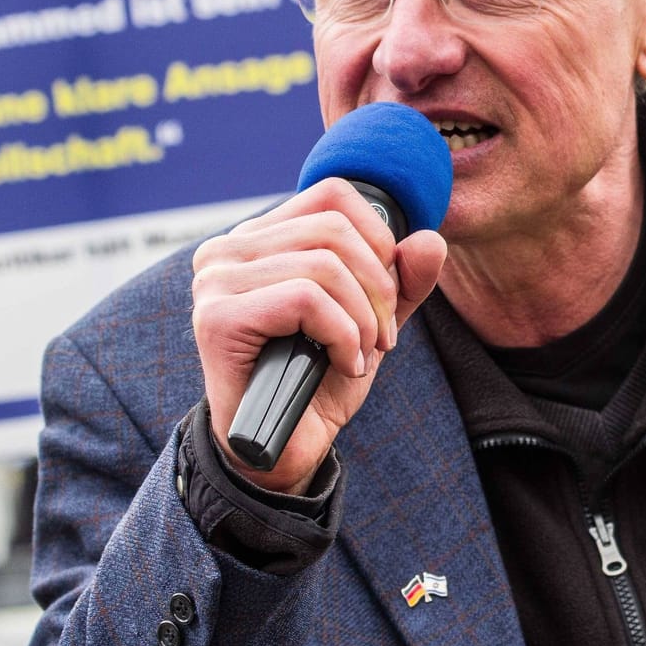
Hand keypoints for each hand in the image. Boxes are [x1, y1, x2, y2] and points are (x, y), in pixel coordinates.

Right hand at [192, 177, 446, 493]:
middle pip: (334, 228)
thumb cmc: (316, 382)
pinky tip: (342, 365)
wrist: (281, 451)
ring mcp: (216, 282)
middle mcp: (227, 251)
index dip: (378, 238)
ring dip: (363, 318)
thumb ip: (401, 282)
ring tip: (362, 354)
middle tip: (383, 337)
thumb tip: (430, 240)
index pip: (331, 194)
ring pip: (324, 265)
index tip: (387, 295)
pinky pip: (306, 298)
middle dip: (378, 288)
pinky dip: (342, 334)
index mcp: (258, 240)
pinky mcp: (218, 317)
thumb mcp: (370, 323)